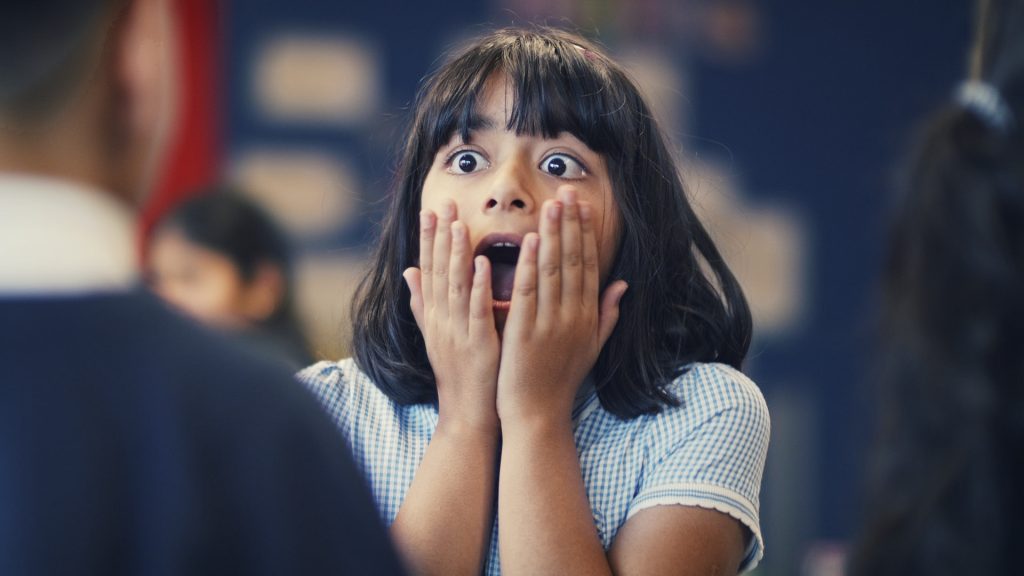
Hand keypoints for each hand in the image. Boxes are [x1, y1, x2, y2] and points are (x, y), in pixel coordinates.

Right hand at [404, 200, 500, 432]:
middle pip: (438, 271)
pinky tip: (481, 264)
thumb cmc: (458, 374)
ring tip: (458, 223)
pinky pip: (476, 311)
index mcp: (434, 316)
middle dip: (439, 236)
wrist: (466, 413)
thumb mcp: (436, 334)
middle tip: (443, 202)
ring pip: (455, 286)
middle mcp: (441, 320)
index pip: (428, 269)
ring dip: (456, 254)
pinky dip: (477, 286)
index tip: (430, 209)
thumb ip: (422, 303)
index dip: (428, 238)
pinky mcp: (477, 344)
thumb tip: (408, 272)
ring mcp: (457, 332)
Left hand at [496, 187, 627, 427]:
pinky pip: (529, 293)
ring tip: (550, 204)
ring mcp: (550, 324)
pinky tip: (529, 241)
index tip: (582, 205)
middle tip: (566, 190)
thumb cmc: (561, 381)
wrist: (538, 416)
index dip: (585, 233)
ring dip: (552, 235)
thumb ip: (606, 313)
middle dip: (570, 223)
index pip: (588, 266)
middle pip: (573, 261)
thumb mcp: (591, 346)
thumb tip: (623, 284)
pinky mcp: (525, 333)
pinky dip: (530, 266)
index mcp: (587, 316)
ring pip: (553, 271)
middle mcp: (573, 317)